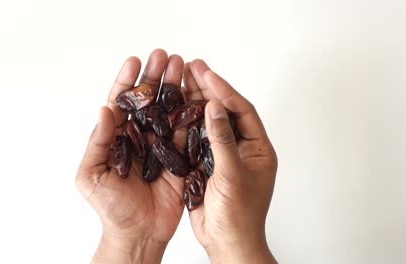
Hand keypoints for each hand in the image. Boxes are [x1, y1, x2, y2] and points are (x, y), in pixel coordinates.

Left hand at [76, 49, 186, 263]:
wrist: (138, 232)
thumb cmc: (110, 207)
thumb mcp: (91, 174)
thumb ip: (98, 142)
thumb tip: (104, 110)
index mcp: (117, 137)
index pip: (121, 102)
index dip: (127, 81)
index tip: (135, 60)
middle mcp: (139, 136)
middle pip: (148, 100)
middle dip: (155, 77)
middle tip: (164, 56)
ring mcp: (161, 145)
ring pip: (168, 110)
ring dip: (175, 88)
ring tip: (184, 65)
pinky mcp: (179, 157)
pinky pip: (187, 132)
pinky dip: (192, 113)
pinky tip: (197, 94)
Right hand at [184, 59, 277, 262]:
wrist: (227, 243)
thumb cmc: (238, 216)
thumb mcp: (232, 174)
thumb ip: (222, 139)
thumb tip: (213, 107)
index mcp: (258, 148)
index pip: (241, 111)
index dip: (224, 90)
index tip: (206, 73)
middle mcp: (242, 148)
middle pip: (225, 112)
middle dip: (209, 89)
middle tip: (192, 66)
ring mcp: (224, 156)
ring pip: (209, 123)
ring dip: (196, 103)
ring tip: (182, 79)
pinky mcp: (207, 165)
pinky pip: (197, 139)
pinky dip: (186, 124)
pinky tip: (175, 109)